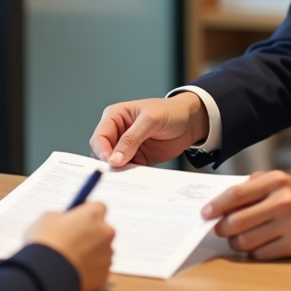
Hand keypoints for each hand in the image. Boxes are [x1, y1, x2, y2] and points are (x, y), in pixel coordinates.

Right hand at [26, 202, 114, 290]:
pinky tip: (73, 270)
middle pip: (102, 230)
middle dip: (90, 234)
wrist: (47, 275)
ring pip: (101, 250)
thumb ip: (62, 217)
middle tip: (72, 240)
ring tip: (69, 258)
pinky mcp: (104, 274)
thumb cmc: (46, 244)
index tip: (78, 219)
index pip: (98, 207)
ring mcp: (106, 254)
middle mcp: (105, 232)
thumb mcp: (47, 219)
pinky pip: (98, 268)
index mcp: (93, 214)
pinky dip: (89, 269)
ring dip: (90, 252)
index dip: (86, 214)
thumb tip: (62, 221)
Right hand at [89, 94, 208, 167]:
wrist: (191, 122)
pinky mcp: (137, 158)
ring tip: (126, 178)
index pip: (100, 136)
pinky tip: (135, 179)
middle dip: (108, 162)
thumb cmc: (170, 111)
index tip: (111, 162)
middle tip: (117, 172)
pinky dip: (129, 175)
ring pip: (113, 163)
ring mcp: (126, 147)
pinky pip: (128, 170)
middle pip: (102, 152)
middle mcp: (117, 132)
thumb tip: (114, 159)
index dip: (102, 150)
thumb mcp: (151, 120)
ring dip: (118, 171)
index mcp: (115, 116)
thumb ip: (131, 139)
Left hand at [201, 171, 290, 259]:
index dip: (216, 206)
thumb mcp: (277, 180)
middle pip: (237, 221)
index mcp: (275, 181)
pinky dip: (254, 251)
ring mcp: (290, 224)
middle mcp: (283, 201)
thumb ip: (251, 186)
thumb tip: (220, 202)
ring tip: (239, 237)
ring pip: (246, 241)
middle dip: (222, 228)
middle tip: (220, 228)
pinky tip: (259, 243)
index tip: (205, 213)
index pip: (236, 194)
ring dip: (236, 242)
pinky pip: (261, 253)